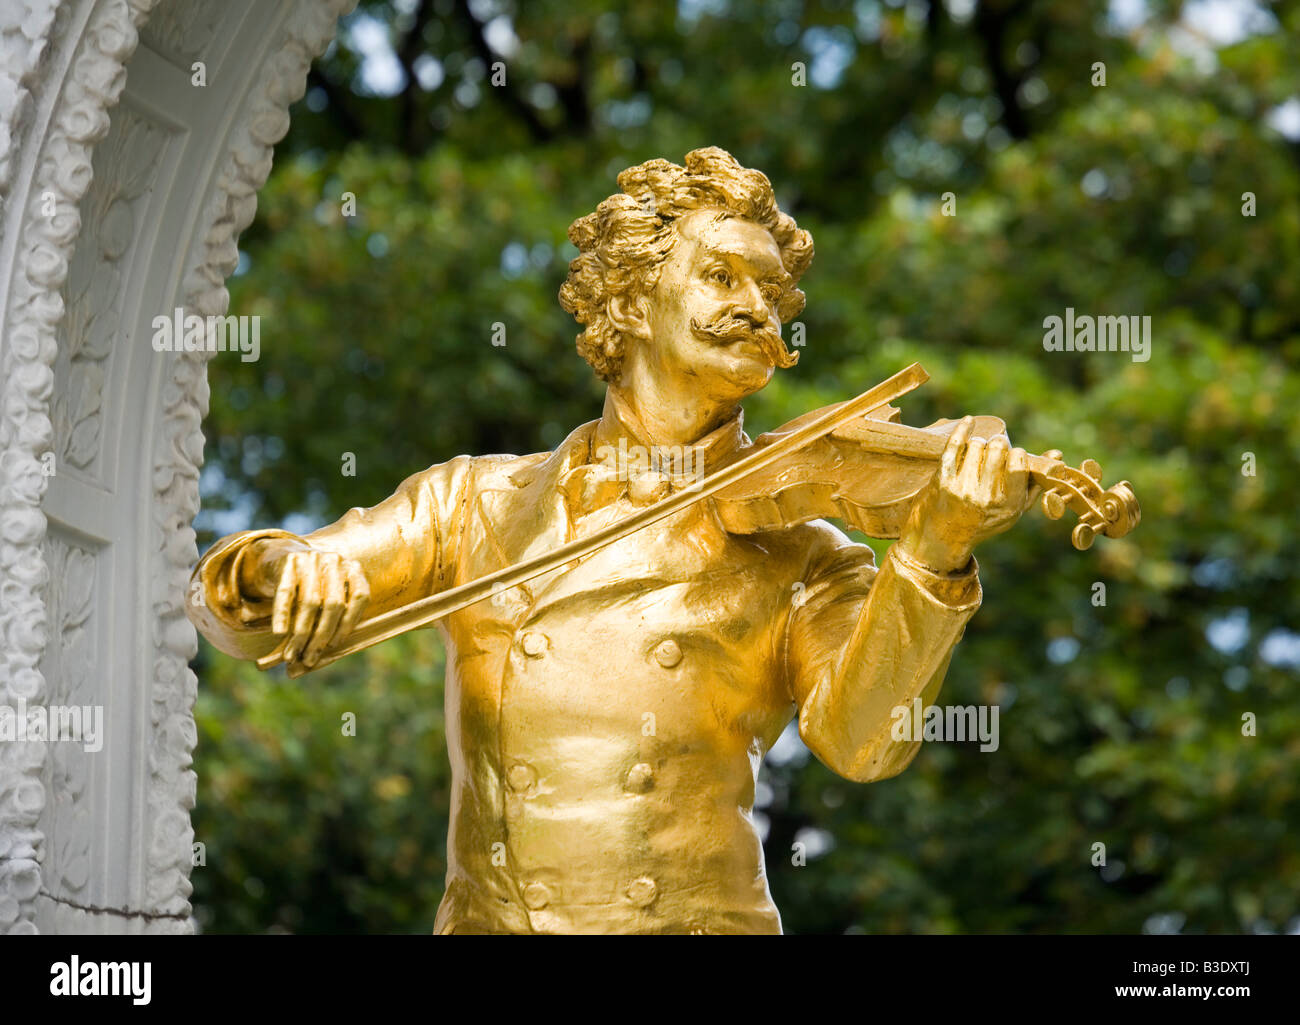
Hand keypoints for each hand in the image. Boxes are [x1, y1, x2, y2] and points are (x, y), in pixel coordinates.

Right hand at [244, 541, 370, 672]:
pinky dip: (283, 615)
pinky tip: (279, 633)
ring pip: (310, 601)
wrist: (281, 557)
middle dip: (321, 636)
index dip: (348, 624)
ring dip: (301, 632)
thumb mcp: (329, 594)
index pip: (359, 598)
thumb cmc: (311, 586)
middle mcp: (335, 561)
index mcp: (353, 568)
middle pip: (333, 604)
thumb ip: (335, 617)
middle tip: (308, 659)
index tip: (333, 646)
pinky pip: (286, 592)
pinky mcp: (290, 561)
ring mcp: (313, 558)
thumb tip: (327, 653)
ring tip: (292, 654)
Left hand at [895, 417, 1037, 572]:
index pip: (1018, 463)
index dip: (1017, 454)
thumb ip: (1035, 483)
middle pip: (997, 449)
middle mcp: (985, 498)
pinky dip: (962, 430)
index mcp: (1008, 505)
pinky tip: (969, 421)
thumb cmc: (984, 520)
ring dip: (979, 443)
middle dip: (998, 444)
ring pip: (977, 446)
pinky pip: (954, 446)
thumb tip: (1057, 456)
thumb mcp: (1014, 509)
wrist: (943, 537)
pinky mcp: (941, 480)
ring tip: (978, 452)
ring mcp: (962, 489)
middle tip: (995, 449)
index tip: (1013, 456)